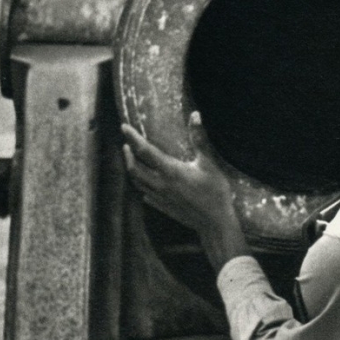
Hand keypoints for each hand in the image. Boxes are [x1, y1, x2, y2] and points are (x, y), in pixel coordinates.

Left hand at [122, 113, 249, 269]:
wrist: (214, 223)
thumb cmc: (215, 193)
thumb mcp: (209, 164)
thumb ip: (199, 140)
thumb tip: (195, 115)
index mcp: (170, 171)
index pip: (144, 151)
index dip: (133, 138)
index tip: (124, 127)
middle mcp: (161, 184)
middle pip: (134, 169)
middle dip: (128, 155)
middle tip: (126, 144)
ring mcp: (160, 198)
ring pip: (137, 183)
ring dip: (132, 170)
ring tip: (132, 161)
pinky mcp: (163, 207)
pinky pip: (146, 195)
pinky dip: (142, 186)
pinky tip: (146, 183)